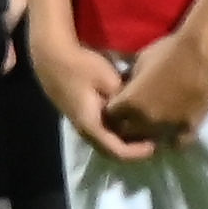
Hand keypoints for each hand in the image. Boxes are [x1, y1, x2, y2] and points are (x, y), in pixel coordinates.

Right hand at [31, 22, 152, 164]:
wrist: (51, 55)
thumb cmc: (80, 66)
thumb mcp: (108, 79)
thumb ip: (125, 98)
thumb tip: (139, 110)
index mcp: (91, 125)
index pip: (118, 151)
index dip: (139, 152)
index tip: (156, 143)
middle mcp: (84, 130)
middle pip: (111, 152)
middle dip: (133, 150)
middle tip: (154, 139)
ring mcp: (80, 123)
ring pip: (104, 141)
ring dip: (123, 141)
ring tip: (143, 130)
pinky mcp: (80, 115)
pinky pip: (100, 131)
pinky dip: (115, 131)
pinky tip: (127, 118)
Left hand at [107, 23, 207, 149]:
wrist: (204, 54)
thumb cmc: (169, 51)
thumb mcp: (140, 63)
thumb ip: (131, 81)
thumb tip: (126, 87)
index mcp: (130, 103)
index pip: (111, 117)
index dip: (114, 111)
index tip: (119, 105)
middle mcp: (146, 120)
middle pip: (129, 132)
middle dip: (129, 125)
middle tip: (135, 116)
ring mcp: (169, 127)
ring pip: (152, 140)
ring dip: (150, 134)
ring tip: (155, 123)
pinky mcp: (190, 129)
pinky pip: (176, 142)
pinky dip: (172, 137)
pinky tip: (174, 127)